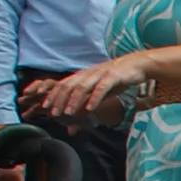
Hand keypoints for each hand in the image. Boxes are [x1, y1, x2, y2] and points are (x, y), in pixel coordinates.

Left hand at [26, 52, 149, 119]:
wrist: (137, 64)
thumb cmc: (117, 79)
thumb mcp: (101, 90)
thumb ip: (90, 101)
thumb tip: (81, 115)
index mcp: (83, 76)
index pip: (63, 85)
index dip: (53, 95)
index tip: (44, 107)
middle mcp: (88, 74)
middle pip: (68, 86)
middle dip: (58, 100)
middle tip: (52, 113)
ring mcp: (100, 74)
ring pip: (82, 87)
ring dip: (73, 101)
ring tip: (68, 113)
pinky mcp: (112, 76)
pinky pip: (101, 88)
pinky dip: (94, 98)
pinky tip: (90, 109)